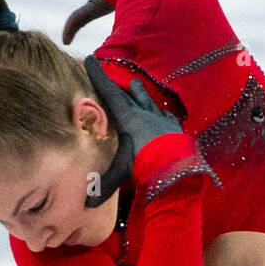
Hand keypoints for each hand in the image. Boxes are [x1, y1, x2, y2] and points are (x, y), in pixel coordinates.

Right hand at [83, 54, 183, 206]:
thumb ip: (104, 185)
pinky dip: (162, 114)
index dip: (98, 76)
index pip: (109, 93)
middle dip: (118, 85)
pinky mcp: (174, 128)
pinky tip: (163, 114)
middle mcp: (144, 114)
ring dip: (140, 94)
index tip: (90, 59)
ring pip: (148, 101)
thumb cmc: (145, 165)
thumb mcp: (122, 173)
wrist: (178, 167)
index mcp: (127, 118)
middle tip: (112, 75)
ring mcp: (161, 119)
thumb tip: (86, 206)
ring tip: (136, 85)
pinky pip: (166, 116)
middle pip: (128, 94)